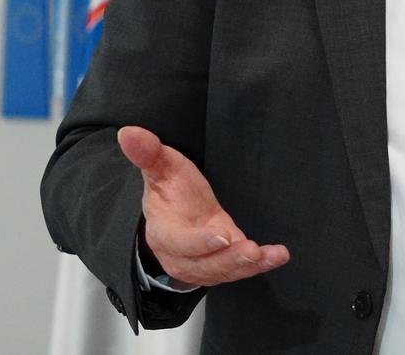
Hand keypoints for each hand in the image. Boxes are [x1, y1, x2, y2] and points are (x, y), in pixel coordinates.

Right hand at [117, 125, 289, 286]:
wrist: (176, 214)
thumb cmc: (169, 190)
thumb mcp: (160, 167)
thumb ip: (147, 152)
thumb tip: (127, 132)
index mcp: (164, 231)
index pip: (179, 241)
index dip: (199, 241)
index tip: (221, 234)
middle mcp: (182, 256)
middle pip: (205, 264)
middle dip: (228, 259)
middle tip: (251, 250)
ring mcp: (203, 264)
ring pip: (224, 271)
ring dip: (247, 265)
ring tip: (268, 255)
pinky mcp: (223, 266)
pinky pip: (240, 270)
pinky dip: (261, 264)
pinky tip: (277, 255)